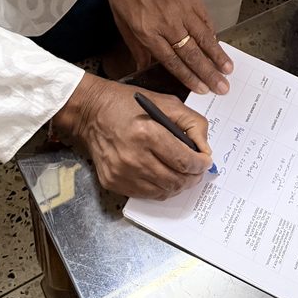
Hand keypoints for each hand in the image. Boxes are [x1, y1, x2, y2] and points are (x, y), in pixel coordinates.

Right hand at [52, 73, 211, 198]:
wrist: (91, 112)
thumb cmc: (129, 104)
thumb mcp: (167, 102)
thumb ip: (192, 123)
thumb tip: (205, 149)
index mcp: (147, 134)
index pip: (184, 161)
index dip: (201, 164)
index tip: (205, 161)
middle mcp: (133, 158)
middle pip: (176, 180)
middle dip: (193, 177)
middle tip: (197, 170)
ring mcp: (122, 173)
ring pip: (163, 192)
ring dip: (178, 185)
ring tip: (182, 174)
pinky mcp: (113, 182)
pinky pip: (146, 195)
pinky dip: (160, 189)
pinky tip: (163, 176)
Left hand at [104, 0, 232, 94]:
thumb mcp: (122, 23)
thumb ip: (137, 48)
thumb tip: (145, 69)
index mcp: (148, 31)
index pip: (172, 60)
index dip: (188, 76)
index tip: (201, 88)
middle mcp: (167, 22)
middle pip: (191, 53)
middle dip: (208, 72)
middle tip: (222, 87)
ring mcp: (182, 8)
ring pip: (204, 37)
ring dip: (217, 55)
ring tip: (228, 69)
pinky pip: (206, 19)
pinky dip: (213, 34)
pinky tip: (219, 45)